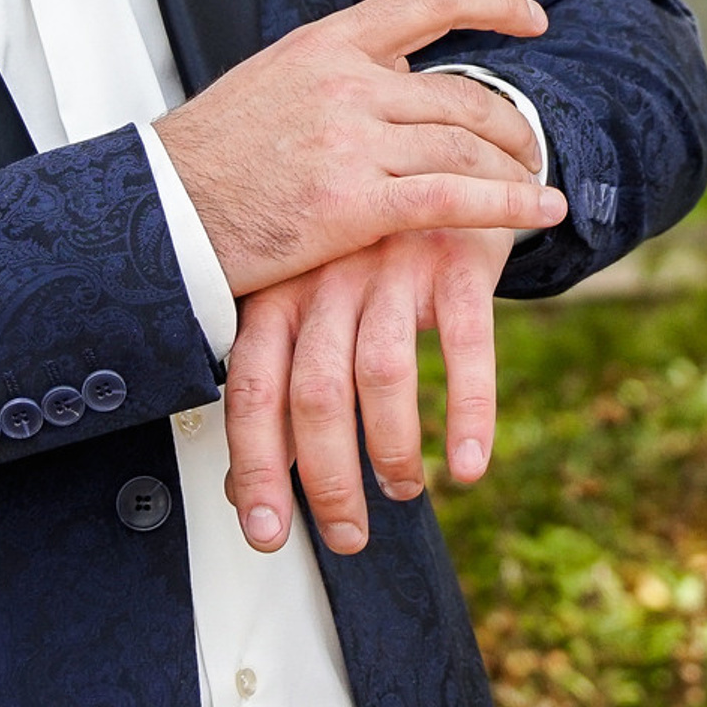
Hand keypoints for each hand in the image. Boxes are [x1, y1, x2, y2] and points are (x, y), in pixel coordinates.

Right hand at [153, 0, 563, 297]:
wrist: (156, 214)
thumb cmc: (210, 156)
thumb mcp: (272, 81)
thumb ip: (339, 70)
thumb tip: (400, 65)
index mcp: (326, 43)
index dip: (492, 1)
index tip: (533, 17)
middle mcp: (345, 83)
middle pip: (461, 94)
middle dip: (510, 125)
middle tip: (530, 149)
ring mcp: (349, 142)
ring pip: (464, 146)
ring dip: (515, 170)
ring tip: (538, 189)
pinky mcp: (350, 205)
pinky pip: (451, 199)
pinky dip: (508, 206)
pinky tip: (542, 213)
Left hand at [222, 224, 509, 553]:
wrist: (446, 172)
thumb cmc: (365, 260)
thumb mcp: (309, 308)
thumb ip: (276, 391)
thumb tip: (237, 491)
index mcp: (280, 292)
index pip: (252, 387)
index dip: (255, 466)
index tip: (266, 533)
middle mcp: (330, 276)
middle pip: (316, 390)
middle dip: (329, 479)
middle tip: (347, 534)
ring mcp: (394, 266)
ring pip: (383, 374)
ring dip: (393, 451)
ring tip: (404, 490)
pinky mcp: (459, 262)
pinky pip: (467, 347)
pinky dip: (470, 414)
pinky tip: (469, 463)